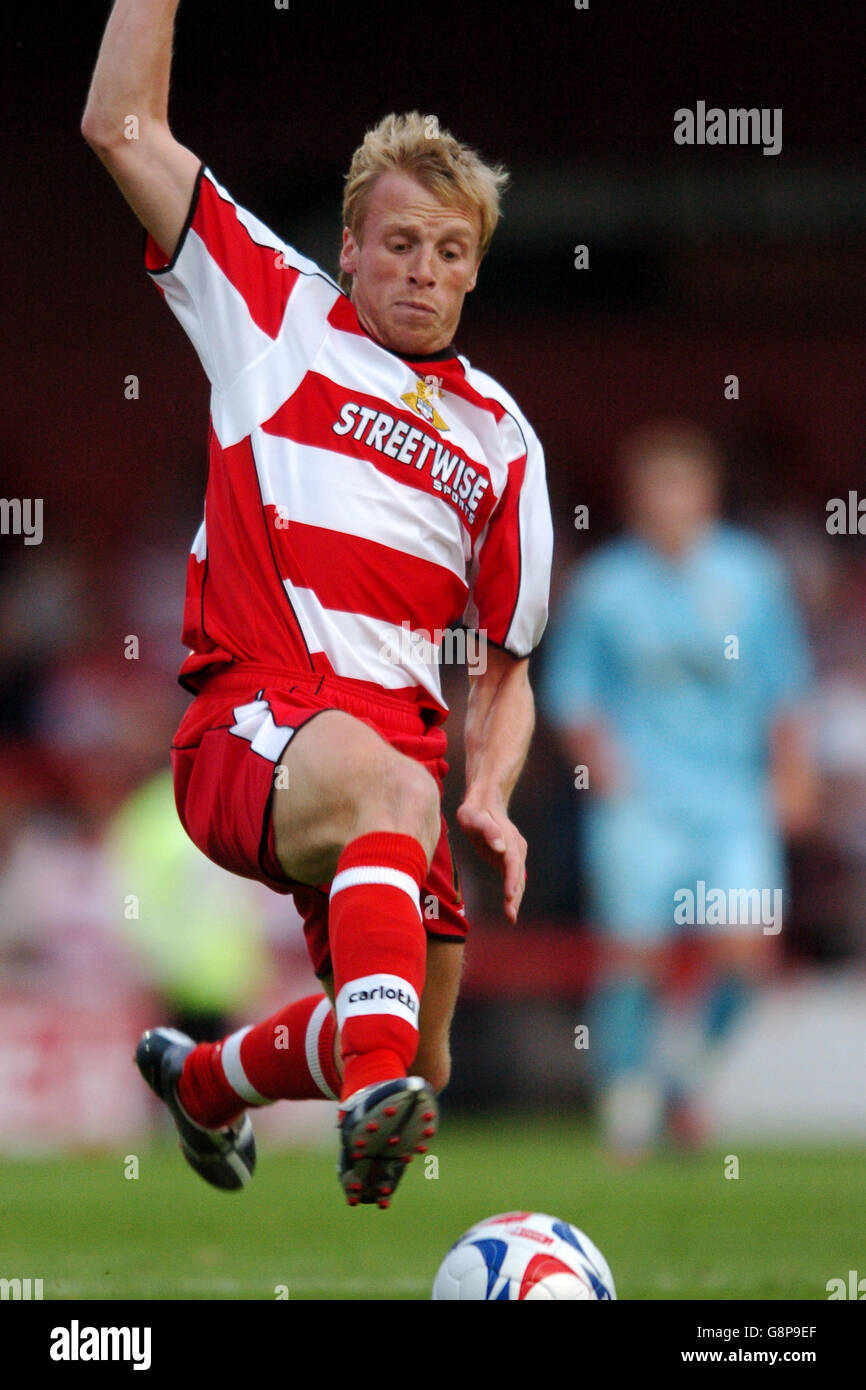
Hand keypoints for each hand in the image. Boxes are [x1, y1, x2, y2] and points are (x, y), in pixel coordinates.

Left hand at [456, 793, 526, 922]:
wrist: (484, 802)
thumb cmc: (476, 810)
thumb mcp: (474, 816)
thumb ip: (488, 830)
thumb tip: (500, 847)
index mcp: (508, 838)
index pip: (512, 861)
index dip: (512, 879)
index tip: (509, 895)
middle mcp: (516, 848)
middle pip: (518, 874)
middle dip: (515, 895)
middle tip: (510, 915)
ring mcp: (515, 854)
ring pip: (518, 879)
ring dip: (516, 898)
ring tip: (511, 917)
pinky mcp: (509, 860)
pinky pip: (513, 879)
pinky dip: (513, 894)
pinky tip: (510, 908)